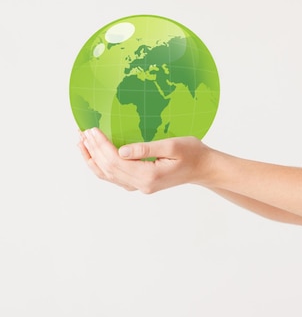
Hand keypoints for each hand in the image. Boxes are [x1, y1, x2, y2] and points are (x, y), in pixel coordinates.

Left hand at [78, 128, 209, 193]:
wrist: (204, 168)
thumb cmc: (193, 153)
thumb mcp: (173, 146)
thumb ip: (146, 148)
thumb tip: (121, 150)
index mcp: (149, 175)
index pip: (117, 161)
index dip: (101, 145)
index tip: (91, 130)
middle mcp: (142, 185)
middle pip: (109, 169)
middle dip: (93, 150)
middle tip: (82, 131)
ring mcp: (141, 186)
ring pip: (109, 176)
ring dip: (93, 159)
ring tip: (81, 143)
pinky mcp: (142, 183)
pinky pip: (116, 178)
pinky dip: (102, 167)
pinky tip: (95, 156)